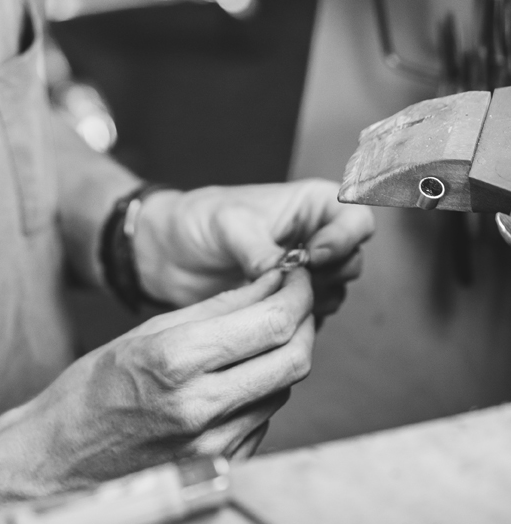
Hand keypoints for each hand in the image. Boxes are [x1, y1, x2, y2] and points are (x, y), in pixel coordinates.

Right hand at [15, 265, 313, 484]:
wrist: (61, 458)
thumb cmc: (94, 389)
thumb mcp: (147, 331)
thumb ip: (217, 308)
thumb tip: (271, 281)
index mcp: (177, 360)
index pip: (271, 322)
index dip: (298, 292)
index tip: (300, 273)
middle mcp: (201, 406)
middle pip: (293, 359)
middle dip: (304, 321)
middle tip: (296, 298)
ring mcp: (215, 445)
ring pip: (284, 389)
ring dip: (283, 356)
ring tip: (261, 334)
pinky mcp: (222, 469)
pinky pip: (264, 420)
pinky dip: (263, 391)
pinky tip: (239, 376)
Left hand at [134, 180, 374, 321]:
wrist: (168, 252)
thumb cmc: (197, 220)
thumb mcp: (229, 224)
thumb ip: (260, 249)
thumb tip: (286, 274)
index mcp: (310, 204)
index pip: (355, 219)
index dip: (343, 239)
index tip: (314, 254)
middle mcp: (315, 237)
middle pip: (352, 262)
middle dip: (326, 275)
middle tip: (289, 279)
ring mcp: (304, 273)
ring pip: (334, 294)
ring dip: (307, 299)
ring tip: (265, 290)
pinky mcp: (290, 303)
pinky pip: (310, 318)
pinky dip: (293, 318)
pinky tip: (261, 310)